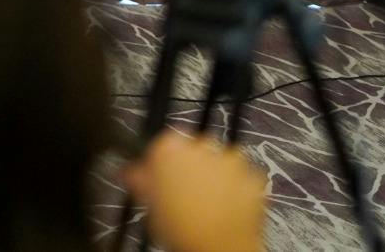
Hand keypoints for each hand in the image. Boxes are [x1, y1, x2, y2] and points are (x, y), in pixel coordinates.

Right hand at [123, 131, 265, 251]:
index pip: (163, 143)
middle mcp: (202, 145)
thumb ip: (140, 180)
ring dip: (215, 175)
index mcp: (170, 148)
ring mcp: (231, 160)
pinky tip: (226, 207)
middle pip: (193, 148)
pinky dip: (236, 187)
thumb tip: (130, 172)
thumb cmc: (184, 230)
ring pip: (220, 161)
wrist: (221, 250)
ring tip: (207, 203)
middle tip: (184, 193)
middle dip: (190, 166)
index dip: (162, 162)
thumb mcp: (149, 205)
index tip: (161, 176)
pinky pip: (242, 177)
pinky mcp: (254, 176)